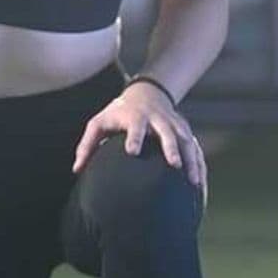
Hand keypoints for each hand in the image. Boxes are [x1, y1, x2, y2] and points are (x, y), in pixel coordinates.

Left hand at [71, 81, 207, 199]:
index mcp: (134, 117)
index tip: (132, 152)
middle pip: (166, 132)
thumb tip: (77, 170)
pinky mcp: (185, 130)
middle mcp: (157, 119)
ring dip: (191, 160)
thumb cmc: (117, 114)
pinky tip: (201, 185)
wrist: (146, 93)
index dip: (134, 137)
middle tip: (174, 165)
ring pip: (186, 140)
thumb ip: (87, 145)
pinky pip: (195, 148)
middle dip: (171, 147)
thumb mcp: (99, 123)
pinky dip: (199, 165)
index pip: (135, 126)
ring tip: (193, 182)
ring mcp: (174, 124)